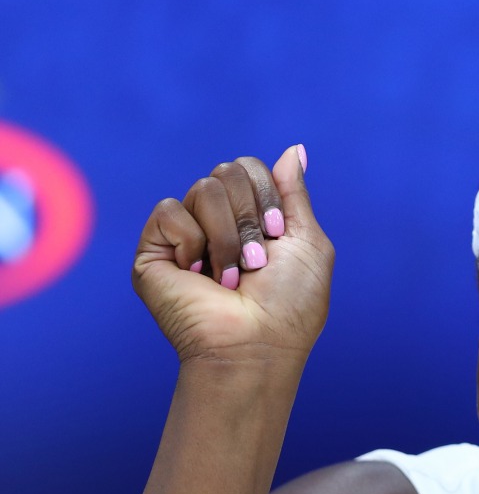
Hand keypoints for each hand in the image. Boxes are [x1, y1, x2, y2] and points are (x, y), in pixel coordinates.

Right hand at [132, 146, 333, 365]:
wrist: (256, 345)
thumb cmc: (290, 305)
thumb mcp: (309, 243)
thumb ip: (295, 193)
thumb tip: (294, 148)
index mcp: (252, 218)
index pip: (251, 168)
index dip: (268, 195)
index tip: (278, 235)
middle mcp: (218, 221)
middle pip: (227, 171)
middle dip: (250, 216)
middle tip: (258, 261)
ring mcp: (186, 234)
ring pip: (203, 189)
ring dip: (228, 237)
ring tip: (232, 277)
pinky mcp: (154, 248)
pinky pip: (169, 210)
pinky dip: (192, 243)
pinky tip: (198, 274)